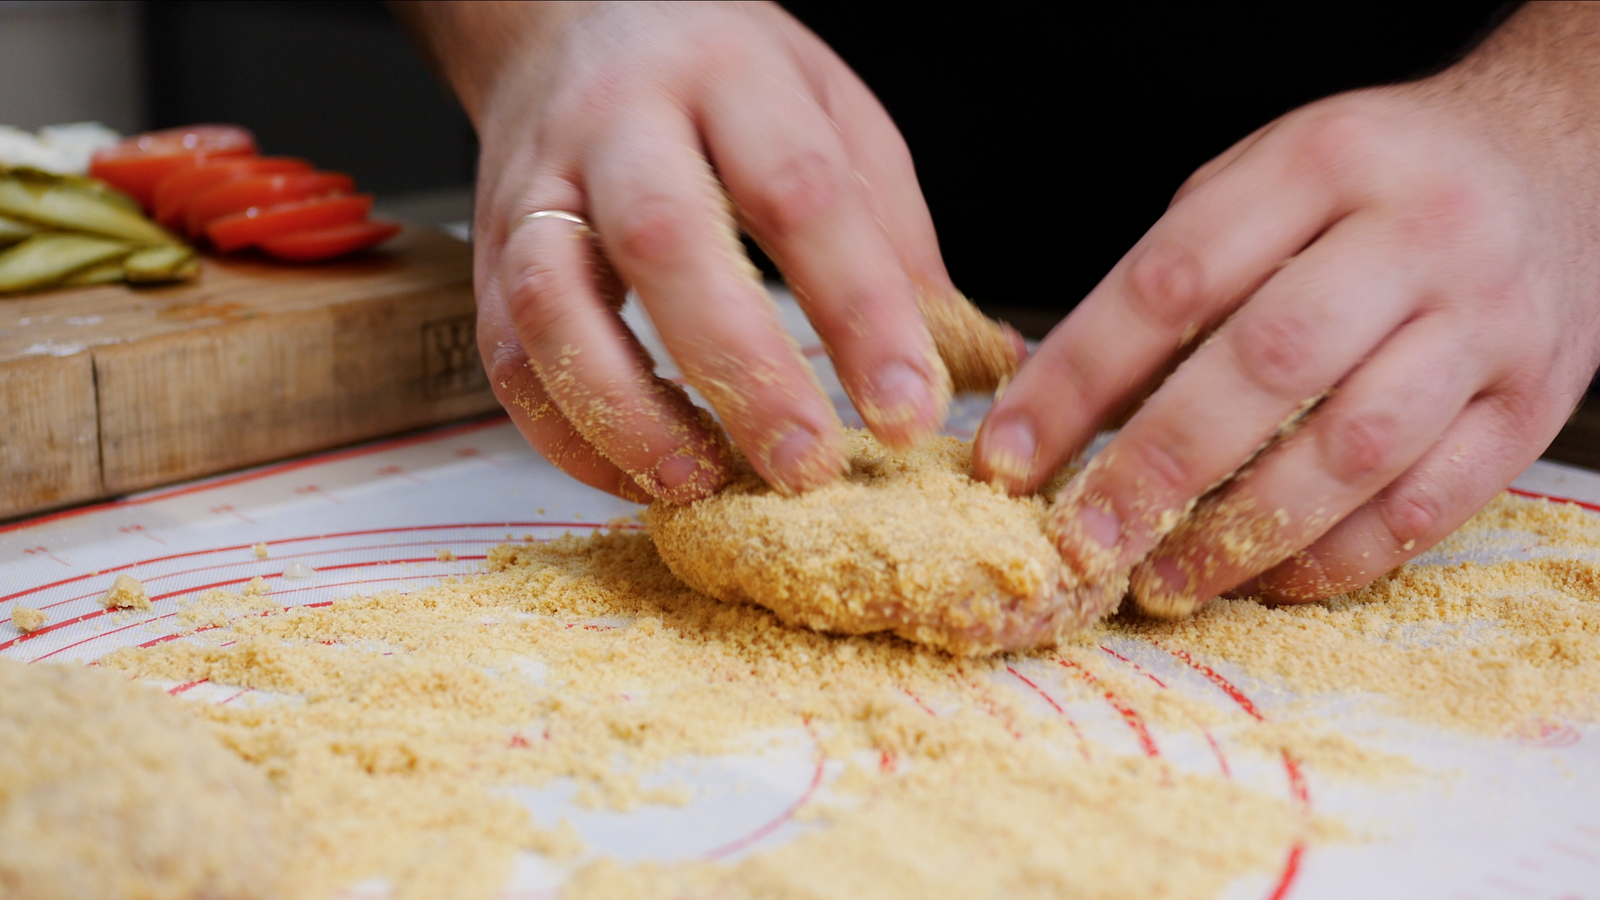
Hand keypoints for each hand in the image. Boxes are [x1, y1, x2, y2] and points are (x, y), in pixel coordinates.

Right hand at [403, 1, 962, 503]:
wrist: (568, 20)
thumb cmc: (721, 80)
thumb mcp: (830, 111)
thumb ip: (890, 233)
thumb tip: (974, 360)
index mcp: (729, 76)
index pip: (800, 190)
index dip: (857, 309)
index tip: (909, 409)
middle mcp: (620, 123)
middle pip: (666, 241)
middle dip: (741, 370)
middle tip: (808, 468)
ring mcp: (539, 188)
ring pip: (555, 306)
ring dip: (626, 413)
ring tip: (701, 484)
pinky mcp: (492, 254)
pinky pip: (507, 356)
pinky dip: (568, 433)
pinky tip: (638, 476)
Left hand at [973, 3, 1599, 612]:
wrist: (1561, 157)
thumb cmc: (1373, 184)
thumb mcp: (1269, 178)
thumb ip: (1179, 270)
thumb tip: (1060, 402)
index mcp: (1322, 164)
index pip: (1174, 280)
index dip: (1077, 379)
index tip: (1008, 455)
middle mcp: (1415, 235)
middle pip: (1267, 366)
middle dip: (1155, 467)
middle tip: (1080, 539)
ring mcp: (1488, 322)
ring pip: (1355, 449)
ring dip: (1243, 533)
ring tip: (1162, 581)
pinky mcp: (1534, 403)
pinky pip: (1430, 503)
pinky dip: (1338, 556)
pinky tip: (1266, 578)